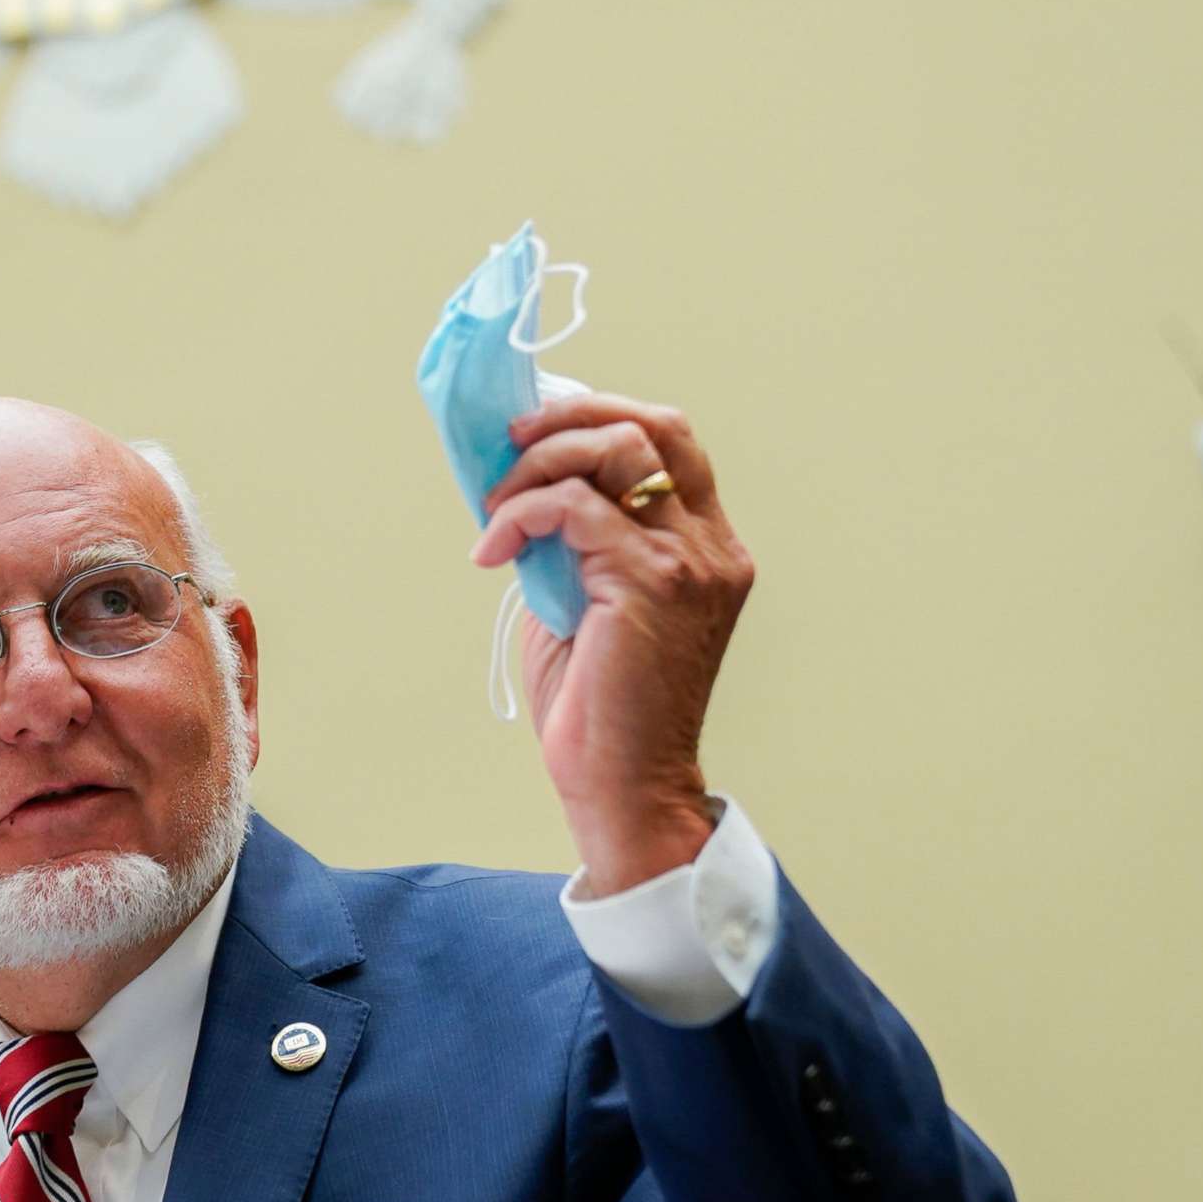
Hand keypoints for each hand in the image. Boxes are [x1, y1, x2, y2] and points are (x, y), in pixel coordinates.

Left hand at [471, 394, 755, 896]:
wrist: (623, 786)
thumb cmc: (599, 705)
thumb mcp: (586, 598)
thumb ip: (575, 537)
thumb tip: (517, 480)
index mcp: (707, 546)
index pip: (668, 440)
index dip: (598, 415)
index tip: (533, 433)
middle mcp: (711, 545)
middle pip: (653, 424)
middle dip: (570, 416)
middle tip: (509, 442)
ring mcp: (689, 561)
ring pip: (618, 449)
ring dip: (542, 461)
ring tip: (495, 504)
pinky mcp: (651, 582)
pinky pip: (575, 507)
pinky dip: (521, 513)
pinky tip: (490, 552)